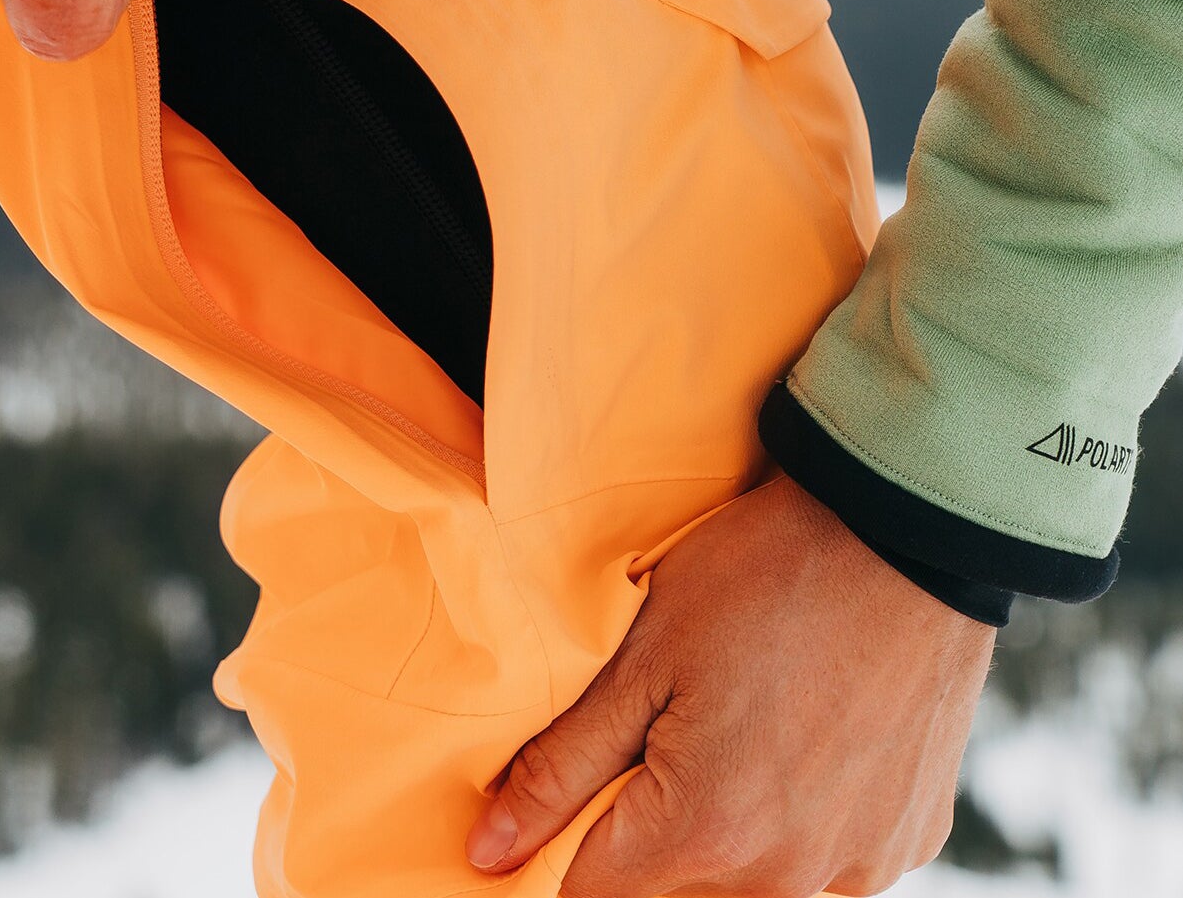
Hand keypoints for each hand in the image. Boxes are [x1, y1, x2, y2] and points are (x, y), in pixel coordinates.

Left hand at [465, 477, 994, 896]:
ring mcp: (856, 866)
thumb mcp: (641, 656)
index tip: (567, 773)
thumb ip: (560, 766)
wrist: (903, 532)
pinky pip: (825, 855)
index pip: (589, 888)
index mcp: (705, 832)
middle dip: (646, 820)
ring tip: (740, 711)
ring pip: (750, 874)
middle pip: (674, 884)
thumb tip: (488, 853)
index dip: (561, 831)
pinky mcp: (907, 840)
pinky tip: (802, 727)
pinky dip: (799, 811)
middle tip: (664, 714)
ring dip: (726, 819)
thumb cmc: (760, 578)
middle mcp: (785, 878)